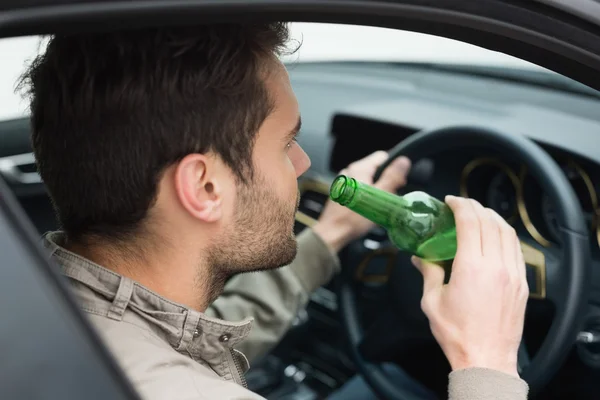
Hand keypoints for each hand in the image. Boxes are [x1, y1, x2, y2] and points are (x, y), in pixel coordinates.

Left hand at [312, 151, 410, 252]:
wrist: (333, 234)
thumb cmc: (354, 219)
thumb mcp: (380, 197)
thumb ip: (392, 177)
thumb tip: (403, 161)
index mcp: (359, 168)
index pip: (382, 156)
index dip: (394, 167)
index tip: (399, 181)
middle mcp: (349, 172)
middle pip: (375, 169)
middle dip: (386, 181)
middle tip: (389, 196)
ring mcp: (344, 182)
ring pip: (368, 180)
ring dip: (377, 190)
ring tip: (379, 204)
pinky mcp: (342, 192)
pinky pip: (359, 189)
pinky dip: (367, 195)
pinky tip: (368, 208)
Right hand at [412, 196, 527, 376]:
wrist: (485, 359)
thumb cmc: (459, 335)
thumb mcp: (432, 301)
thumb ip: (428, 273)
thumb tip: (421, 259)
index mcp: (471, 267)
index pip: (470, 222)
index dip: (460, 206)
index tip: (450, 202)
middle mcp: (496, 267)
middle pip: (490, 222)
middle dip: (475, 207)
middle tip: (461, 205)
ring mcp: (512, 275)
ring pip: (508, 233)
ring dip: (492, 218)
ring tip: (479, 215)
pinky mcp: (521, 285)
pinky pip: (517, 249)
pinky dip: (505, 235)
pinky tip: (495, 237)